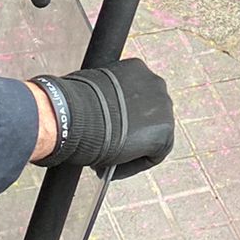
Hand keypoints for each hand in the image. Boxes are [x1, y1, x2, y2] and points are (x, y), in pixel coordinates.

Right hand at [31, 60, 174, 173]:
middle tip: (110, 144)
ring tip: (110, 160)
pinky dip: (134, 164)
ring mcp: (163, 106)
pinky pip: (153, 153)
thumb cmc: (74, 106)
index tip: (107, 132)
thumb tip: (96, 113)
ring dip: (134, 148)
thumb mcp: (90, 92)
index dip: (121, 119)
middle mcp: (155, 83)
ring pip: (153, 134)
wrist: (79, 118)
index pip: (135, 97)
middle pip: (148, 114)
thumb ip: (103, 99)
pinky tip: (115, 170)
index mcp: (137, 69)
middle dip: (130, 130)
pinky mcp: (165, 131)